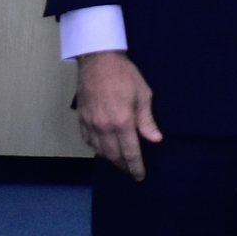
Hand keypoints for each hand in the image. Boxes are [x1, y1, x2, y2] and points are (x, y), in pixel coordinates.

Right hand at [75, 50, 161, 179]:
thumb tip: (155, 139)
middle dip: (124, 166)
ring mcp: (90, 124)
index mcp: (122, 122)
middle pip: (114, 156)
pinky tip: (104, 149)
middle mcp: (104, 127)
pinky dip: (97, 149)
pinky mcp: (81, 120)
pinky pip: (89, 142)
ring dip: (111, 160)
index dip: (135, 167)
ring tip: (121, 163)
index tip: (140, 176)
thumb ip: (147, 120)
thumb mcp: (143, 95)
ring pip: (100, 151)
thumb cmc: (124, 75)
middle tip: (132, 172)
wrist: (98, 61)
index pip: (129, 152)